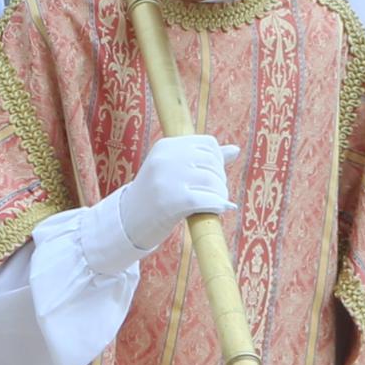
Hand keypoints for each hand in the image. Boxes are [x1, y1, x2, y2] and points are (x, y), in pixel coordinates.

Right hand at [110, 134, 239, 256]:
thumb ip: (204, 159)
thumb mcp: (175, 170)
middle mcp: (165, 158)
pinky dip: (219, 205)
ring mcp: (167, 179)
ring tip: (216, 203)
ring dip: (221, 194)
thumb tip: (236, 150)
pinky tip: (221, 210)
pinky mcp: (172, 201)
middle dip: (220, 179)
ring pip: (213, 181)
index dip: (217, 160)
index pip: (208, 143)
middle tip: (214, 193)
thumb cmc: (156, 195)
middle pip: (212, 162)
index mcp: (165, 146)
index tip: (211, 176)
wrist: (128, 221)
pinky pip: (208, 199)